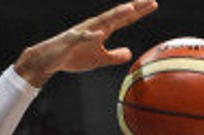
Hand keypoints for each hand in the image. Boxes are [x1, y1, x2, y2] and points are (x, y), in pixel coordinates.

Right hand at [14, 0, 158, 86]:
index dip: (138, 12)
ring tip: (130, 8)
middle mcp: (95, 26)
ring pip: (102, 22)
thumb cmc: (74, 57)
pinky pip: (83, 37)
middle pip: (117, 15)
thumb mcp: (99, 59)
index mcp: (102, 29)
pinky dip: (91, 35)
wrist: (50, 59)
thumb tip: (130, 53)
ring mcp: (83, 32)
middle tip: (150, 1)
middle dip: (133, 8)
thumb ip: (114, 56)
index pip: (124, 19)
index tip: (153, 4)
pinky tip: (100, 33)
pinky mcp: (72, 40)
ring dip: (116, 15)